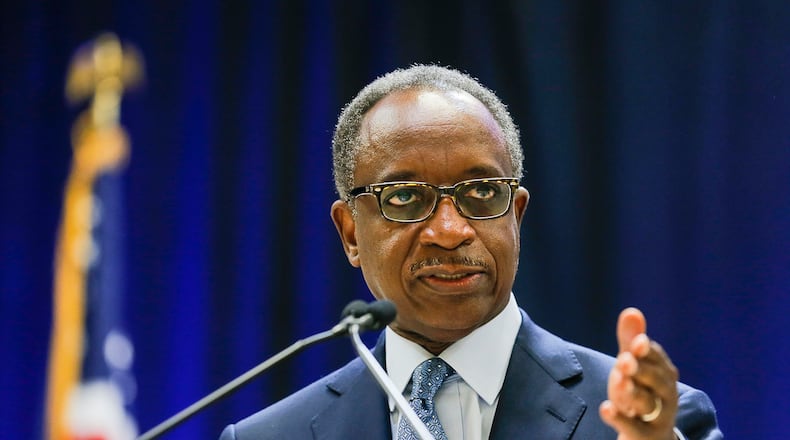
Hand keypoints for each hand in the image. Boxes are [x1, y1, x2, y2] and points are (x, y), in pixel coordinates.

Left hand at [599, 308, 679, 439]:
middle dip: (641, 369)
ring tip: (618, 381)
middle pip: (657, 380)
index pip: (657, 358)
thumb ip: (631, 341)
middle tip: (624, 360)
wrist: (650, 435)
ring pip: (647, 402)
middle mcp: (665, 394)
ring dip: (632, 391)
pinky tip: (605, 408)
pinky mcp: (645, 435)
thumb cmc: (641, 392)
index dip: (647, 350)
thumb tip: (631, 311)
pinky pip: (634, 428)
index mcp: (664, 373)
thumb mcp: (634, 367)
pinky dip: (620, 419)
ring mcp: (657, 416)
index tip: (637, 342)